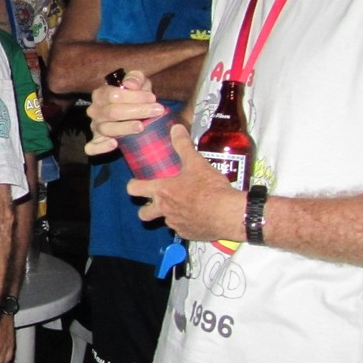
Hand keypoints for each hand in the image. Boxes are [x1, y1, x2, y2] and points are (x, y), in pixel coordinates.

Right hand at [84, 70, 166, 155]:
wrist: (130, 110)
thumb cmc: (134, 95)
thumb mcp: (137, 82)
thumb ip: (135, 78)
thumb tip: (130, 85)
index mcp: (100, 94)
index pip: (113, 95)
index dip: (134, 96)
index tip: (153, 98)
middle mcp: (95, 111)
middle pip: (112, 112)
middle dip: (136, 111)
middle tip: (156, 111)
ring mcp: (95, 126)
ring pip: (106, 129)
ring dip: (125, 128)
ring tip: (141, 127)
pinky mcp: (96, 141)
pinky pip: (92, 147)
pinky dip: (101, 147)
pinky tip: (114, 143)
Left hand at [129, 124, 246, 242]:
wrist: (229, 214)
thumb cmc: (209, 188)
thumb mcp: (196, 163)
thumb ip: (183, 145)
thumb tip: (176, 128)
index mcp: (162, 191)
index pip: (134, 189)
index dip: (133, 185)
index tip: (138, 182)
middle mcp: (164, 210)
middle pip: (143, 214)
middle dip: (146, 209)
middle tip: (157, 201)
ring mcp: (176, 224)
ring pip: (165, 221)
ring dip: (170, 215)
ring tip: (184, 206)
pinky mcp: (189, 235)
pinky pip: (182, 230)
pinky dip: (187, 224)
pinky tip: (199, 216)